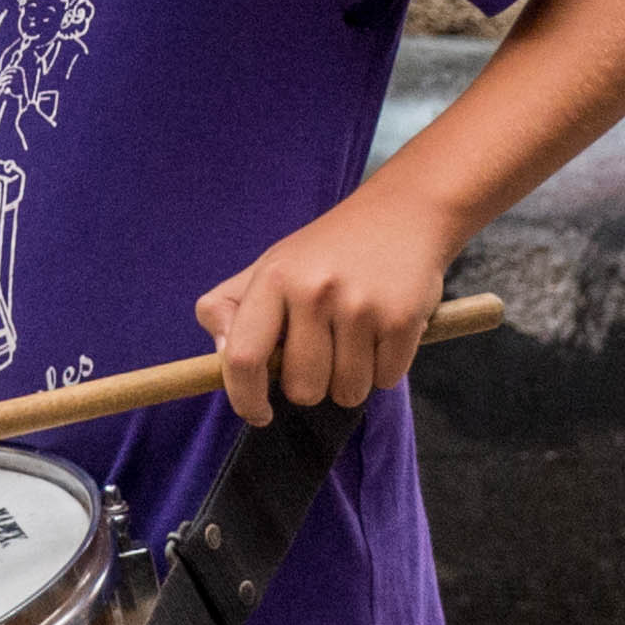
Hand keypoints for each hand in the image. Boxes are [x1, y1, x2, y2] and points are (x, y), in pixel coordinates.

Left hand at [194, 186, 458, 423]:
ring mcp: (360, 306)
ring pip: (347, 392)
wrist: (403, 211)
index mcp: (273, 277)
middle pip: (302, 389)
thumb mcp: (271, 264)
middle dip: (313, 387)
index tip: (259, 413)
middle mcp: (313, 290)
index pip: (242, 358)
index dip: (245, 399)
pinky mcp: (402, 318)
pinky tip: (383, 332)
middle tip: (323, 352)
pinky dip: (385, 369)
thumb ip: (230, 307)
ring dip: (352, 381)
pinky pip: (386, 380)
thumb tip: (221, 353)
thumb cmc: (328, 250)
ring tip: (355, 339)